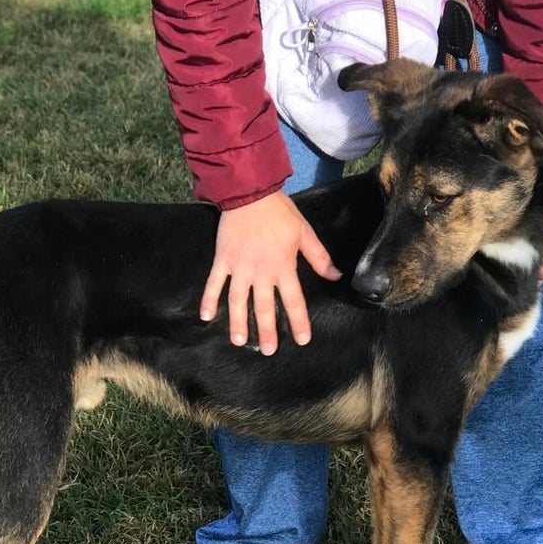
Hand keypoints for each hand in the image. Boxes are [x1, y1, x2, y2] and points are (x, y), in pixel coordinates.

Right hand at [201, 191, 340, 355]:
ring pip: (237, 300)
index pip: (293, 299)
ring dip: (238, 322)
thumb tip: (336, 276)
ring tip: (240, 342)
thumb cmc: (280, 213)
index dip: (298, 320)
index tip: (302, 339)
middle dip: (266, 330)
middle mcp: (260, 271)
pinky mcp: (222, 259)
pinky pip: (214, 283)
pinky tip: (205, 317)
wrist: (250, 192)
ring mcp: (239, 267)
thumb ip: (319, 257)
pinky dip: (208, 299)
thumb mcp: (304, 233)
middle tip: (268, 351)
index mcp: (283, 266)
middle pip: (264, 306)